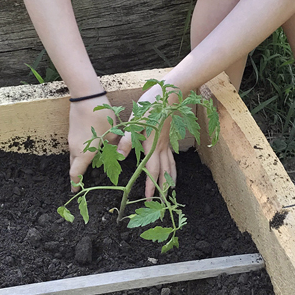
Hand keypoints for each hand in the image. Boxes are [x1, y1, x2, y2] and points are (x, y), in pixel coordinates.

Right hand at [68, 95, 117, 187]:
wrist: (85, 96)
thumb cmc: (100, 115)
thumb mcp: (113, 132)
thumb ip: (115, 146)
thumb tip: (120, 156)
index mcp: (84, 152)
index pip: (76, 173)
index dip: (76, 183)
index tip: (76, 191)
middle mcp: (75, 148)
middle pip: (74, 166)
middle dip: (78, 174)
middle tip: (85, 180)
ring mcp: (72, 139)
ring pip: (74, 156)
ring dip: (80, 161)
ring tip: (92, 164)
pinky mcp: (72, 131)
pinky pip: (75, 147)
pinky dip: (81, 152)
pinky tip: (92, 148)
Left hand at [117, 83, 176, 200]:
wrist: (171, 92)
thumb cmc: (152, 104)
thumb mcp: (135, 120)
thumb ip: (128, 138)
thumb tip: (121, 156)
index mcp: (152, 145)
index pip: (152, 170)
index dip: (151, 185)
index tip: (149, 198)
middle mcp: (161, 146)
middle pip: (164, 171)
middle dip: (163, 187)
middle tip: (163, 201)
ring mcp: (166, 141)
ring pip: (170, 164)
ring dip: (170, 178)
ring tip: (171, 189)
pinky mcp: (168, 135)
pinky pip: (171, 156)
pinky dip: (172, 165)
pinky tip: (171, 166)